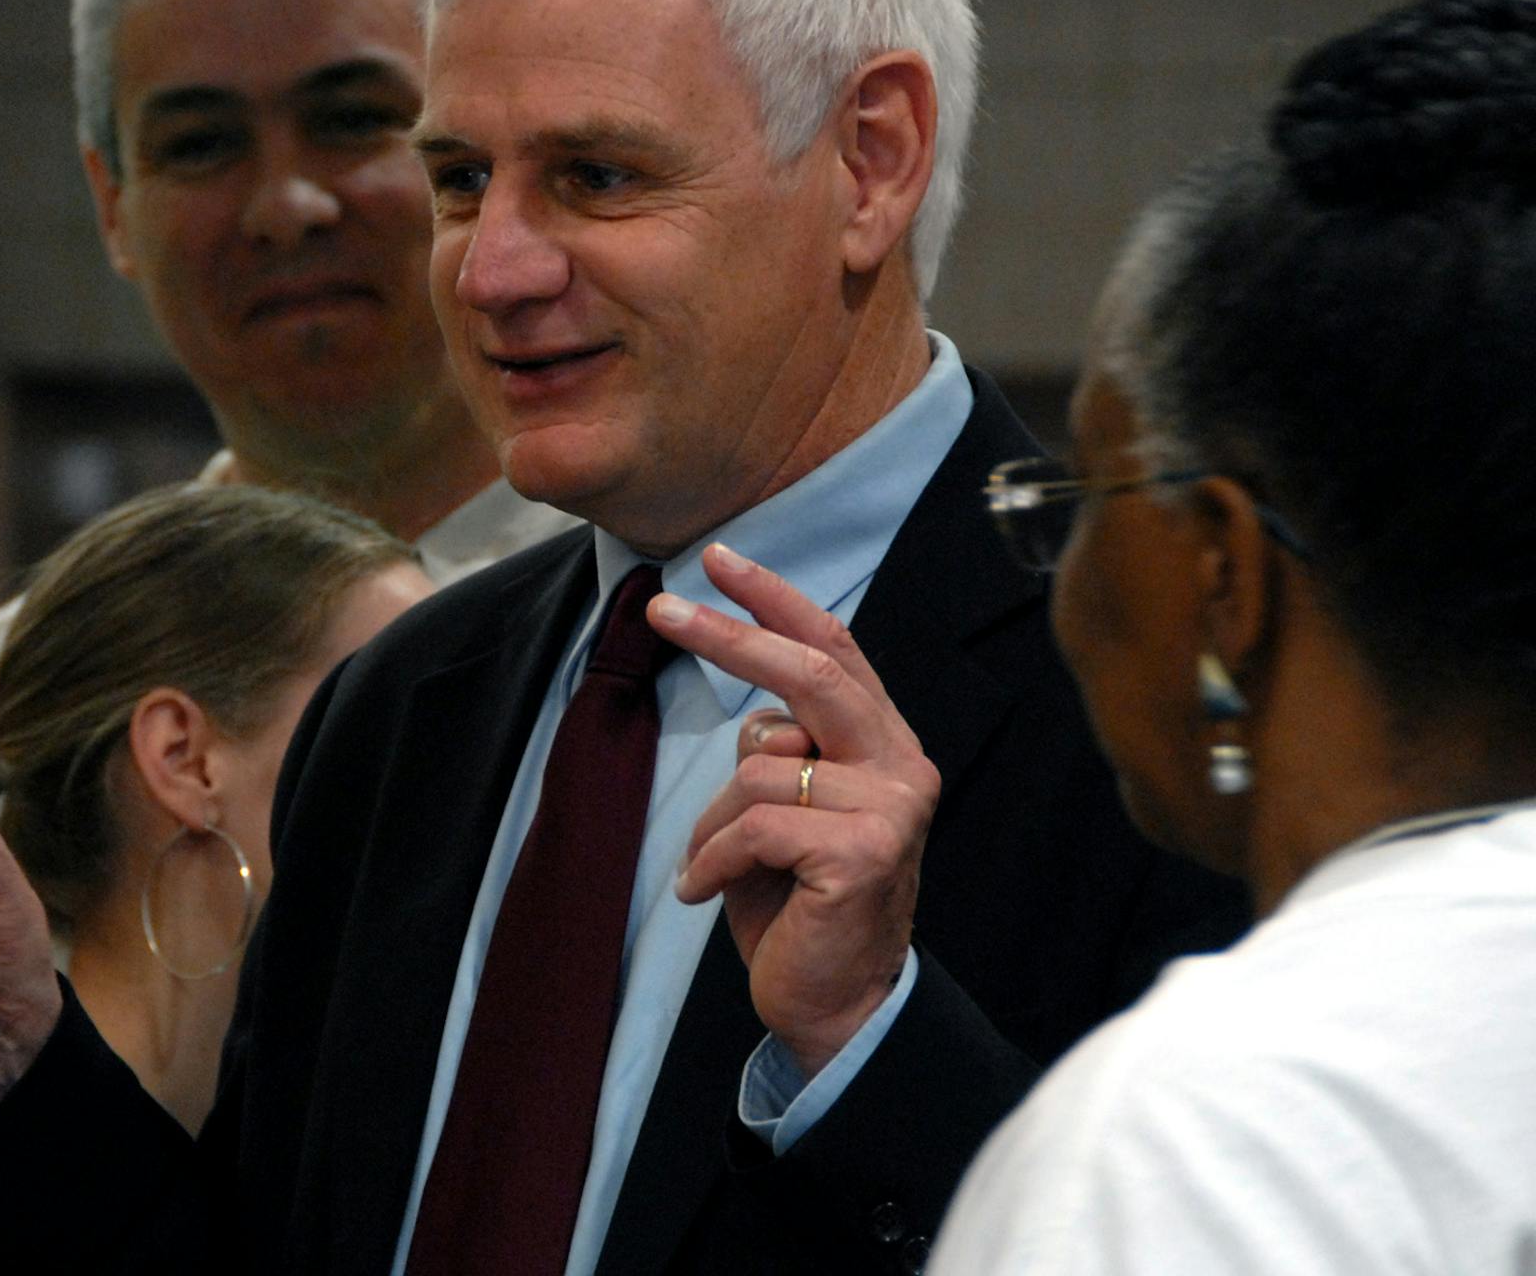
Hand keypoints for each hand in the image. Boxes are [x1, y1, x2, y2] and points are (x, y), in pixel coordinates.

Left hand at [650, 543, 938, 1078]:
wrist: (834, 1005)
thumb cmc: (798, 902)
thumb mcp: (786, 808)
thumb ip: (782, 750)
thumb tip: (754, 713)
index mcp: (884, 744)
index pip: (834, 650)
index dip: (777, 600)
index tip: (720, 558)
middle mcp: (902, 766)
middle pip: (808, 675)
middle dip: (729, 636)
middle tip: (662, 610)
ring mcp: (891, 809)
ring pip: (759, 767)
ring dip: (711, 822)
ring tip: (708, 867)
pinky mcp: (862, 854)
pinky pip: (753, 825)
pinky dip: (711, 860)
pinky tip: (704, 894)